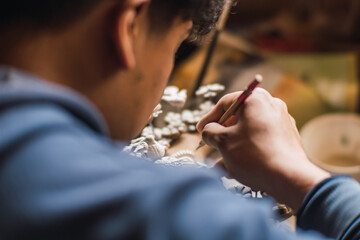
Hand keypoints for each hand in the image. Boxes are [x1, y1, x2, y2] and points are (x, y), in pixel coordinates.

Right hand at [197, 89, 329, 211]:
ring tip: (220, 164)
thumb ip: (210, 132)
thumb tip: (208, 131)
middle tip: (211, 145)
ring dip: (233, 146)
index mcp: (256, 99)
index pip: (225, 103)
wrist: (289, 179)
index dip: (209, 118)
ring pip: (249, 132)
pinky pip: (261, 141)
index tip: (200, 130)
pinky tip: (235, 169)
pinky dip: (247, 151)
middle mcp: (271, 105)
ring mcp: (282, 122)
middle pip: (238, 117)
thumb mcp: (223, 142)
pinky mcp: (287, 139)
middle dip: (222, 134)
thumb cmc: (254, 156)